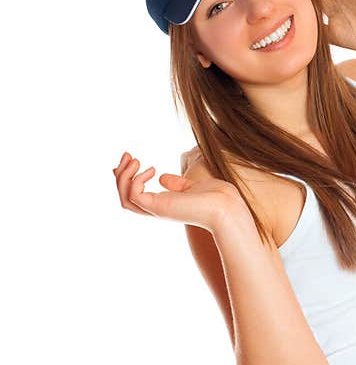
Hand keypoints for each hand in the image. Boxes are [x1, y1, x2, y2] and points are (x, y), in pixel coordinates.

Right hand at [113, 151, 242, 232]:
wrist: (227, 206)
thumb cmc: (216, 197)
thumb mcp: (191, 186)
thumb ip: (177, 184)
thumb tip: (163, 179)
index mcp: (163, 204)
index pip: (134, 196)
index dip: (126, 179)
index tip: (130, 159)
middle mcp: (157, 209)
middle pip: (124, 198)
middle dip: (120, 175)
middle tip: (128, 155)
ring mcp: (157, 209)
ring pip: (124, 199)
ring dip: (123, 177)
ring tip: (135, 160)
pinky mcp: (159, 207)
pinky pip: (134, 196)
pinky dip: (135, 181)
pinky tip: (152, 169)